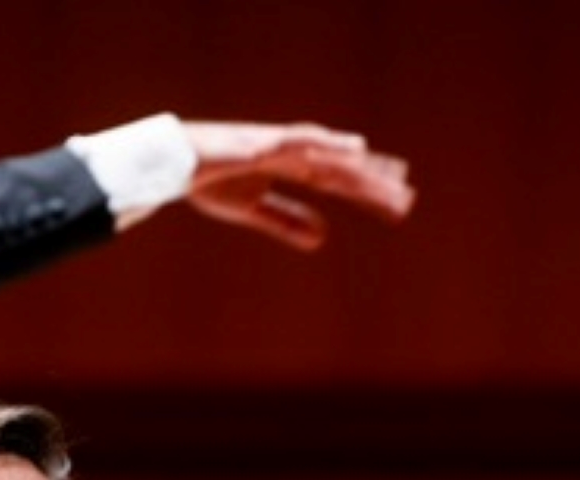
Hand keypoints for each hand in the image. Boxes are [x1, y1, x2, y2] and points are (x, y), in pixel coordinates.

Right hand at [181, 121, 414, 249]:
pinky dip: (330, 143)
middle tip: (406, 196)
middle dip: (373, 182)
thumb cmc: (209, 181)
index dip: (366, 193)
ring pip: (330, 155)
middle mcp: (294, 153)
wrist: (173, 164)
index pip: (338, 182)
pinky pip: (303, 141)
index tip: (396, 204)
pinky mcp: (264, 142)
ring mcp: (281, 145)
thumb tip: (323, 239)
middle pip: (342, 168)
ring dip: (360, 165)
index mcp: (292, 168)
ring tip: (390, 175)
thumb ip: (286, 220)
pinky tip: (354, 148)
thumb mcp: (253, 208)